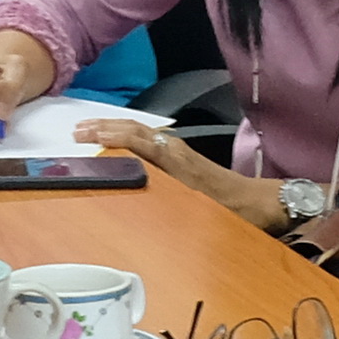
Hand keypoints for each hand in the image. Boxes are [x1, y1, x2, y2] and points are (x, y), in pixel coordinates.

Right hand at [71, 117, 289, 227]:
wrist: (263, 203)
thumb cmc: (236, 211)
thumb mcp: (207, 209)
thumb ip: (181, 201)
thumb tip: (151, 194)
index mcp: (178, 161)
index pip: (140, 141)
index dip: (112, 138)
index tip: (86, 137)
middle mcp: (176, 151)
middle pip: (135, 130)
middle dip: (104, 128)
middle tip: (75, 131)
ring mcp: (179, 151)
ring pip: (140, 132)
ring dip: (112, 129)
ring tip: (87, 130)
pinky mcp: (181, 156)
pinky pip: (146, 139)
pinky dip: (125, 136)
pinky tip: (116, 141)